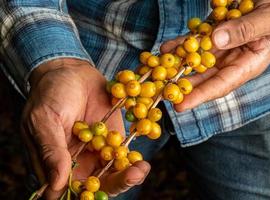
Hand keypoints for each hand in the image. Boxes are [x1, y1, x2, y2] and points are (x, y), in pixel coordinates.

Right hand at [22, 58, 149, 198]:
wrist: (71, 72)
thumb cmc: (50, 93)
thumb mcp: (44, 120)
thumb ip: (51, 151)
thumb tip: (57, 184)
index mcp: (53, 163)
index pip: (67, 191)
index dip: (83, 196)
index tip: (98, 190)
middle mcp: (76, 162)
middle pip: (95, 187)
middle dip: (115, 184)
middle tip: (130, 175)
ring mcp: (96, 152)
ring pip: (112, 175)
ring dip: (128, 176)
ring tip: (140, 169)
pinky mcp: (112, 139)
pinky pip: (123, 157)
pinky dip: (133, 161)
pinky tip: (141, 162)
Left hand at [161, 0, 269, 111]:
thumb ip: (246, 29)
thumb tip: (218, 40)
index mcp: (250, 64)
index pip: (222, 85)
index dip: (201, 96)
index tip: (180, 106)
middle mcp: (233, 60)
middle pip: (204, 78)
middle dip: (182, 86)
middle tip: (160, 93)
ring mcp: (221, 48)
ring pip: (196, 61)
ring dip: (176, 67)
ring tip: (157, 73)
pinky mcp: (213, 35)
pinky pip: (194, 42)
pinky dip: (180, 45)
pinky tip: (166, 48)